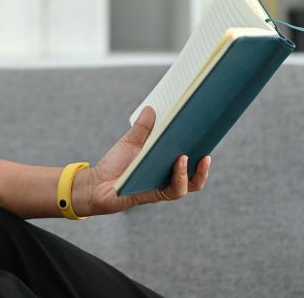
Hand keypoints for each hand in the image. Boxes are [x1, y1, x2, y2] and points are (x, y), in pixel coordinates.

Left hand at [74, 106, 211, 215]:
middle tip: (207, 139)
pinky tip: (178, 162)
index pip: (190, 156)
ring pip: (191, 184)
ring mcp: (164, 186)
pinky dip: (179, 177)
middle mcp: (169, 176)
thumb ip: (142, 128)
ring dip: (195, 171)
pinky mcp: (155, 195)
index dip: (202, 145)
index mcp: (166, 162)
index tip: (208, 128)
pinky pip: (174, 190)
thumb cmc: (114, 164)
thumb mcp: (129, 142)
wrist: (96, 184)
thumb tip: (151, 108)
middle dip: (205, 159)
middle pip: (197, 171)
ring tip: (188, 154)